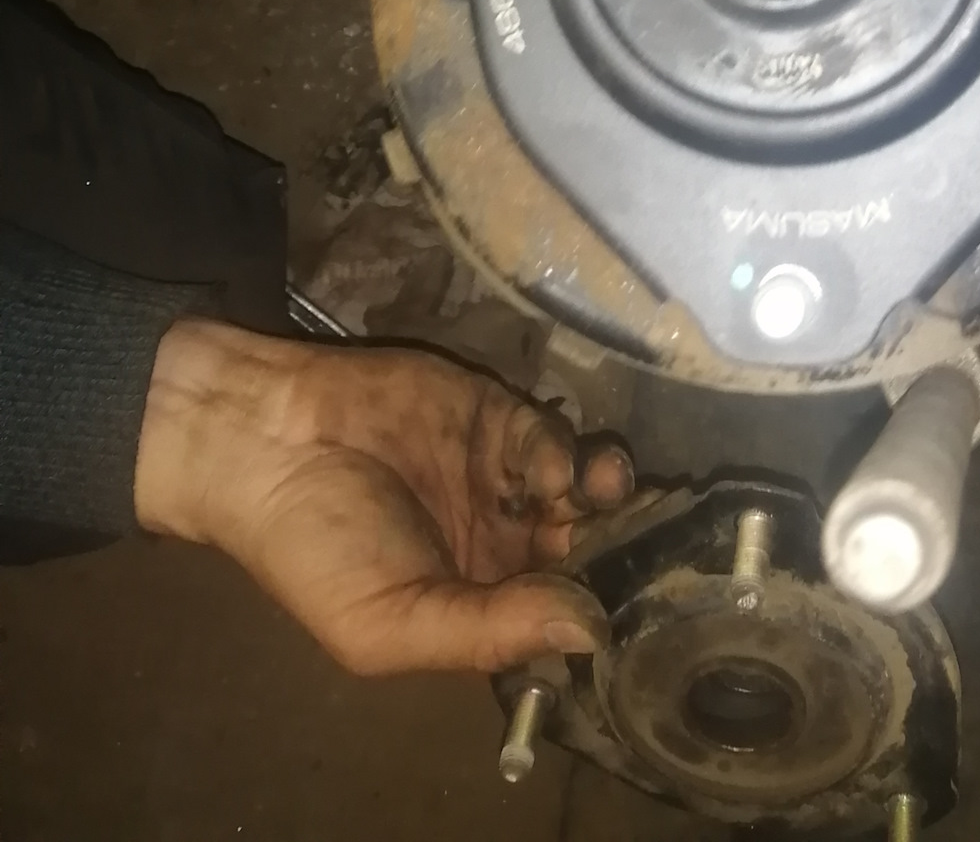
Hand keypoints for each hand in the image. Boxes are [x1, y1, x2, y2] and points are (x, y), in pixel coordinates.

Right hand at [134, 318, 631, 675]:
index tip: (636, 603)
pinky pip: (549, 436)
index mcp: (478, 603)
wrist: (266, 444)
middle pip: (584, 545)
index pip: (559, 611)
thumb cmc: (318, 552)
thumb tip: (590, 640)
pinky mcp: (495, 414)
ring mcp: (502, 474)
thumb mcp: (391, 624)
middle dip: (615, 542)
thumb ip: (490, 634)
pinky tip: (558, 466)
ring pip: (581, 488)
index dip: (598, 607)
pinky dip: (564, 450)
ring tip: (605, 489)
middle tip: (639, 536)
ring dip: (606, 492)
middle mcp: (502, 540)